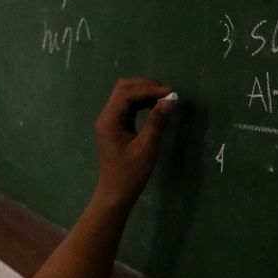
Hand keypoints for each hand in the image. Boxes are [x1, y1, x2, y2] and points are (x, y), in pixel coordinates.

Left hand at [93, 77, 176, 205]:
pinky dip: (143, 102)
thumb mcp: (147, 147)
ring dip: (145, 93)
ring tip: (166, 99)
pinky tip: (157, 106)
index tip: (170, 93)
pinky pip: (129, 106)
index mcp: (109, 120)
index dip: (148, 89)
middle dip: (146, 87)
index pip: (125, 93)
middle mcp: (107, 116)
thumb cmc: (131, 172)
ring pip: (126, 96)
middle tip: (168, 94)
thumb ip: (157, 122)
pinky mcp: (117, 125)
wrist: (117, 191)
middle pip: (123, 89)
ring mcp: (111, 120)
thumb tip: (169, 100)